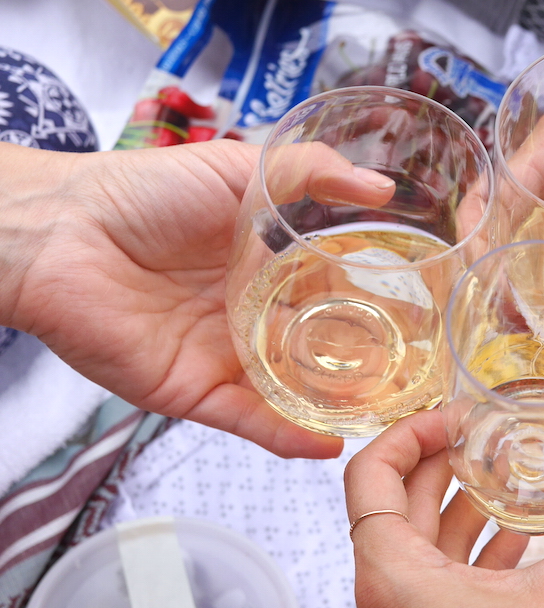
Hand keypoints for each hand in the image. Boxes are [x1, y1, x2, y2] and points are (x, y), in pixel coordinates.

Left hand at [0, 141, 394, 458]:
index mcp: (259, 262)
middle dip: (362, 361)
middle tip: (415, 373)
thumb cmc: (143, 192)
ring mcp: (222, 354)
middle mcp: (246, 312)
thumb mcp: (237, 167)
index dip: (370, 300)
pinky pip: (247, 418)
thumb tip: (380, 187)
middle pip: (316, 345)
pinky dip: (287, 433)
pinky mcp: (192, 390)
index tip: (418, 313)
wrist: (61, 233)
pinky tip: (329, 440)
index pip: (327, 288)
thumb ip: (310, 171)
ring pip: (290, 388)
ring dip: (336, 403)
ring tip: (387, 414)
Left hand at [345, 409, 543, 607]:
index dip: (408, 432)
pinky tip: (515, 546)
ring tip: (505, 485)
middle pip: (394, 509)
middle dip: (443, 466)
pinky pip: (433, 593)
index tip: (454, 417)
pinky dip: (467, 560)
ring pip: (417, 553)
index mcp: (395, 583)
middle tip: (485, 437)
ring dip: (458, 513)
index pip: (368, 477)